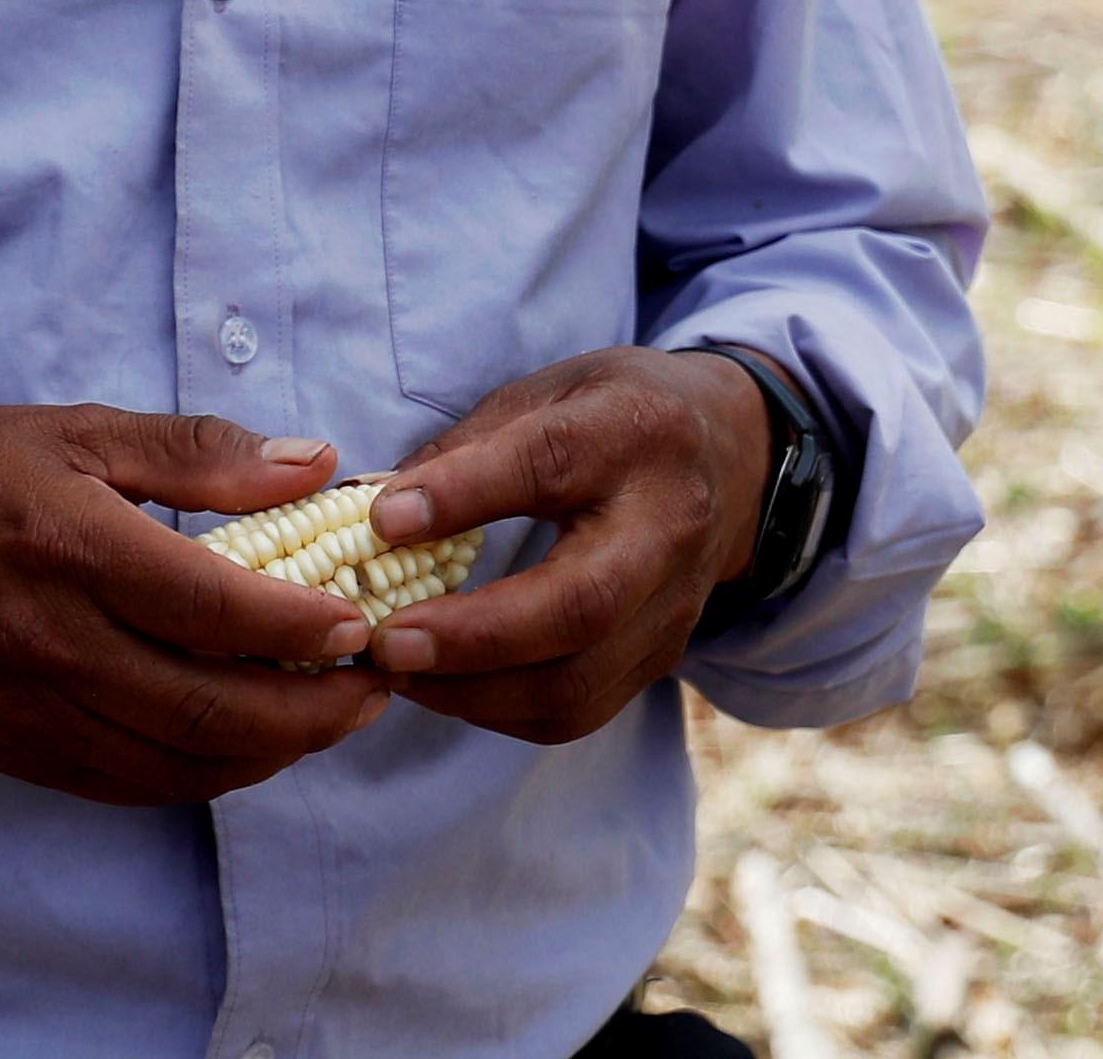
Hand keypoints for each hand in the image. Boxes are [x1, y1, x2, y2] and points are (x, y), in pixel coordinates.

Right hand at [0, 406, 398, 806]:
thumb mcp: (79, 429)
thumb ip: (199, 451)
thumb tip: (314, 464)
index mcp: (76, 548)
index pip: (214, 608)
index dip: (302, 626)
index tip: (363, 620)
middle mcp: (57, 643)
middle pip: (212, 708)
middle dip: (315, 711)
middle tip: (378, 686)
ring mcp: (37, 710)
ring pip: (182, 763)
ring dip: (274, 753)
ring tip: (332, 718)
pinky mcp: (21, 751)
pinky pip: (134, 785)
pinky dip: (206, 776)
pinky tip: (248, 747)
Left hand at [355, 348, 771, 743]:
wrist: (729, 454)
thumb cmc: (612, 416)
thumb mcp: (548, 391)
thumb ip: (466, 446)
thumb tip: (373, 508)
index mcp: (634, 431)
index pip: (549, 463)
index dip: (463, 494)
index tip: (382, 519)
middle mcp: (668, 523)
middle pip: (581, 602)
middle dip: (474, 634)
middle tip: (386, 641)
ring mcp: (674, 602)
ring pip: (579, 679)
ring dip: (476, 692)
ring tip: (399, 672)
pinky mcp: (663, 656)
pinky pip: (579, 709)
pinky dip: (501, 711)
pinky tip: (445, 687)